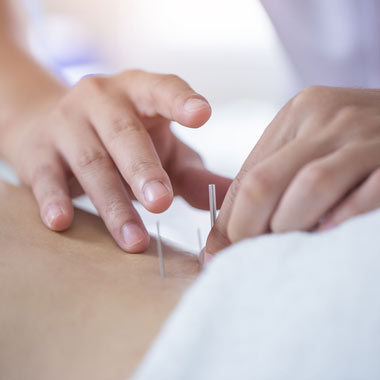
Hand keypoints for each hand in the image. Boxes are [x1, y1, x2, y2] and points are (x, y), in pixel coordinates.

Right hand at [1, 70, 230, 251]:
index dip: (180, 100)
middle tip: (161, 202)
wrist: (49, 127)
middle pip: (124, 133)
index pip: (162, 88)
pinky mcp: (37, 151)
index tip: (202, 115)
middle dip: (143, 169)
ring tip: (134, 239)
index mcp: (138, 93)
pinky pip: (46, 176)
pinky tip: (62, 221)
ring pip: (91, 161)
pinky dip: (55, 198)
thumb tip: (233, 194)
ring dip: (113, 202)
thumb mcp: (160, 150)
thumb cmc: (120, 140)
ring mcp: (66, 123)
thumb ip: (193, 173)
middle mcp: (101, 100)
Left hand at [207, 86, 379, 252]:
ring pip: (310, 187)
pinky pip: (365, 194)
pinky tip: (329, 235)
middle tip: (249, 258)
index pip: (248, 177)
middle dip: (248, 231)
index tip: (220, 252)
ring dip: (291, 227)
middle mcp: (328, 116)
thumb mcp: (311, 146)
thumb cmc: (357, 144)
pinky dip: (342, 221)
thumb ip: (270, 182)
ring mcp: (367, 134)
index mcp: (298, 113)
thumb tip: (219, 241)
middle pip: (265, 183)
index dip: (230, 222)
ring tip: (290, 247)